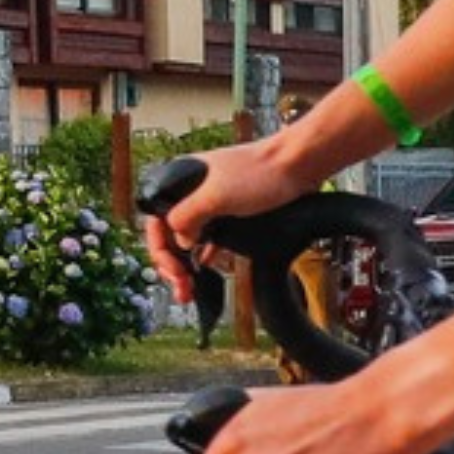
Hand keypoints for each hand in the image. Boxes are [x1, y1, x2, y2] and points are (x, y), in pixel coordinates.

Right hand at [145, 134, 302, 303]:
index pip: (156, 221)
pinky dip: (203, 256)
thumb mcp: (215, 196)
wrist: (297, 166)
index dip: (160, 249)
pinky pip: (208, 239)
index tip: (174, 270)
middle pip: (170, 233)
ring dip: (185, 265)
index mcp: (181, 181)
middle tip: (181, 286)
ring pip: (188, 239)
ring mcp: (211, 204)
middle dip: (170, 263)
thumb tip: (178, 242)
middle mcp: (192, 192)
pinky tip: (204, 271)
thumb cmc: (260, 172)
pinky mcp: (230, 214)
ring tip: (188, 288)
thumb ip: (187, 217)